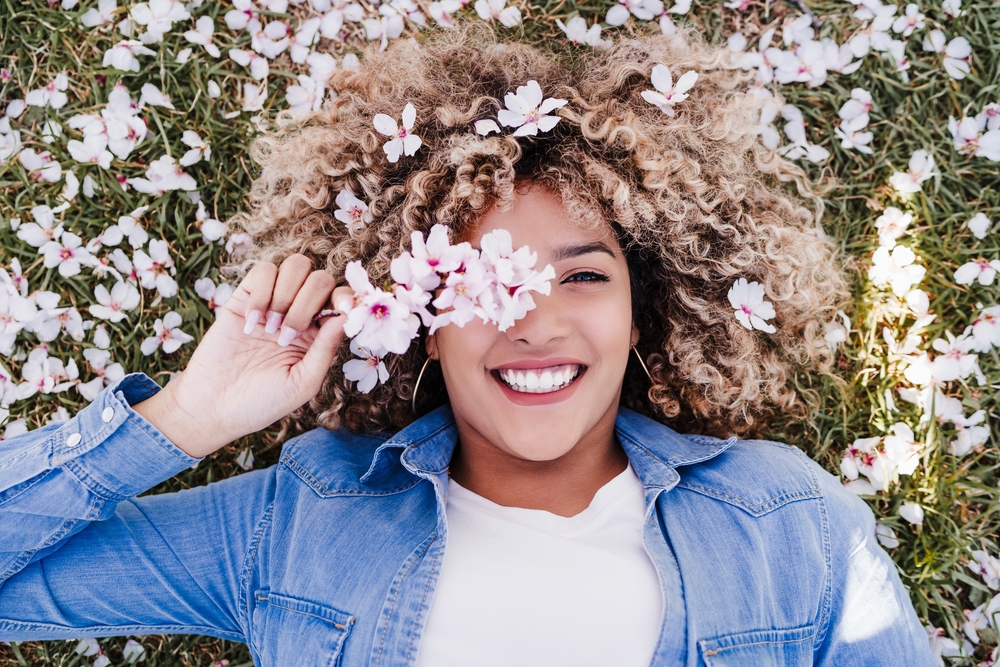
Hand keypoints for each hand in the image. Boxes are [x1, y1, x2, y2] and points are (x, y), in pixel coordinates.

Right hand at [134, 254, 353, 458]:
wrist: (214, 406)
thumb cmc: (262, 402)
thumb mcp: (302, 382)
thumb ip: (325, 349)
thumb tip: (345, 316)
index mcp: (319, 334)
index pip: (341, 301)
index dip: (346, 299)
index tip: (343, 309)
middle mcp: (300, 314)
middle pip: (321, 279)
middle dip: (308, 304)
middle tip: (287, 337)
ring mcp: (273, 303)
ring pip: (296, 266)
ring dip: (287, 296)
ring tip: (270, 330)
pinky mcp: (245, 297)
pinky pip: (264, 271)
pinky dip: (262, 293)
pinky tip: (251, 324)